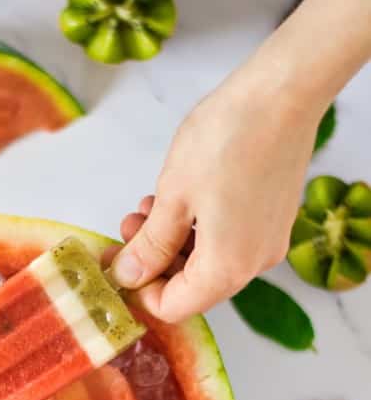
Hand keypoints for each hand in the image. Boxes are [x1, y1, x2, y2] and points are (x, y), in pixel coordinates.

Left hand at [107, 69, 321, 322]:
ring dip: (172, 242)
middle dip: (153, 262)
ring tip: (147, 206)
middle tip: (127, 228)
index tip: (116, 261)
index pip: (173, 307)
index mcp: (227, 269)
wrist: (284, 92)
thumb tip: (128, 276)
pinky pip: (228, 242)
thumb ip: (150, 246)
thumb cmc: (228, 138)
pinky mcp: (273, 221)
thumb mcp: (173, 197)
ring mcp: (267, 243)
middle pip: (192, 287)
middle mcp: (254, 265)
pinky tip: (177, 199)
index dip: (139, 290)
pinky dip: (198, 230)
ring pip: (207, 263)